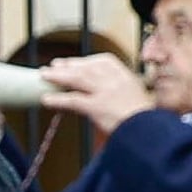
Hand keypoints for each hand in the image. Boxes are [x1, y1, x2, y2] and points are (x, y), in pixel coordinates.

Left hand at [40, 51, 155, 133]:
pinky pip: (73, 100)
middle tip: (52, 66)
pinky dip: (58, 99)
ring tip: (44, 76)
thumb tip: (99, 91)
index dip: (84, 62)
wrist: (148, 130)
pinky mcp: (98, 107)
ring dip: (58, 77)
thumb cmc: (142, 118)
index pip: (102, 62)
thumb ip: (118, 90)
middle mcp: (115, 80)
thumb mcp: (134, 96)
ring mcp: (106, 92)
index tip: (72, 62)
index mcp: (125, 75)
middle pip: (87, 69)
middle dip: (68, 66)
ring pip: (78, 79)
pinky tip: (46, 99)